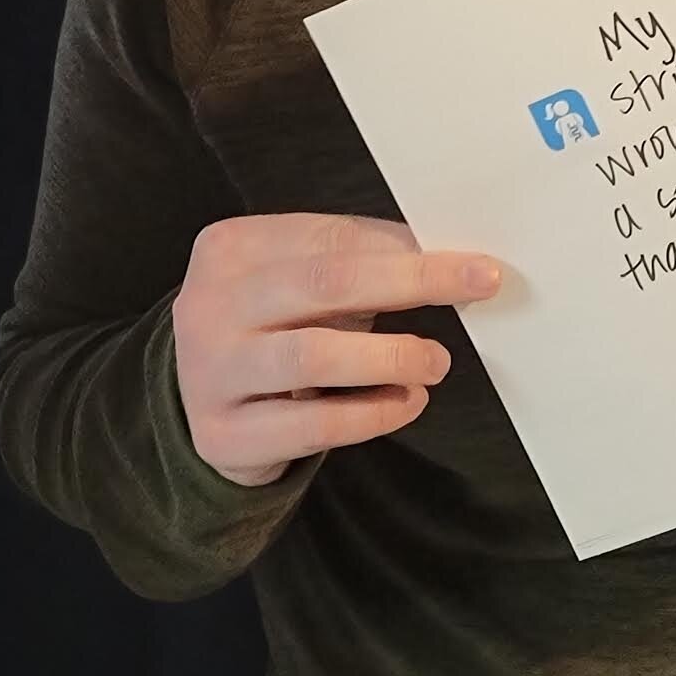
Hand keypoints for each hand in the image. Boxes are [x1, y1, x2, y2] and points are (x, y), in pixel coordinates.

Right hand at [172, 213, 500, 486]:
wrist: (198, 401)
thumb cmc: (271, 324)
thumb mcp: (299, 280)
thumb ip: (358, 260)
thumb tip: (447, 255)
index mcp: (231, 247)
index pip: (333, 240)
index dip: (408, 250)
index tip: (473, 262)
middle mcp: (209, 303)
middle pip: (326, 283)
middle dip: (413, 283)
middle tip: (477, 289)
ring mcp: (209, 371)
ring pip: (315, 355)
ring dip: (392, 356)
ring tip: (436, 361)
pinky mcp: (222, 435)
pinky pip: (312, 423)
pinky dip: (372, 414)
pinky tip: (407, 402)